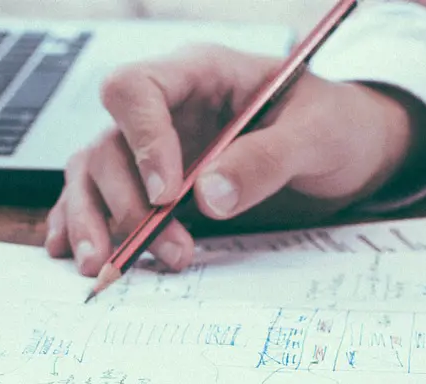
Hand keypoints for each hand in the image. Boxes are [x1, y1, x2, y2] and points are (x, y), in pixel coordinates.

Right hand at [45, 44, 425, 275]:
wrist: (352, 151)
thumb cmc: (337, 126)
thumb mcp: (317, 136)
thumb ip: (266, 160)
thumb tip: (209, 196)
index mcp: (200, 74)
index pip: (136, 89)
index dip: (141, 141)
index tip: (166, 194)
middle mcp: (166, 108)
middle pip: (108, 143)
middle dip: (127, 203)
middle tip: (168, 249)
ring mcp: (154, 147)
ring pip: (93, 174)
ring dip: (95, 221)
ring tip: (105, 267)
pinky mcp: (153, 183)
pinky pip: (99, 197)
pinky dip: (81, 225)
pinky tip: (73, 254)